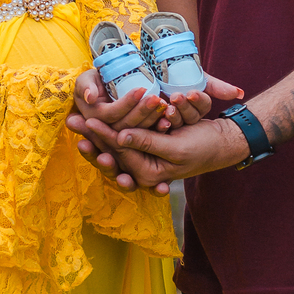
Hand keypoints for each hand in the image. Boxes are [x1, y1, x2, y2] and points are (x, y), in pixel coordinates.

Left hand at [69, 74, 243, 193]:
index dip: (101, 135)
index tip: (85, 119)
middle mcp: (141, 169)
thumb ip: (146, 144)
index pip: (118, 152)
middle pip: (110, 150)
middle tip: (71, 120)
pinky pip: (124, 138)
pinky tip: (92, 122)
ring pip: (113, 144)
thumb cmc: (202, 147)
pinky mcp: (146, 146)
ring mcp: (143, 158)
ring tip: (74, 121)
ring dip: (94, 132)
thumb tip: (119, 138)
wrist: (221, 144)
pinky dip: (109, 129)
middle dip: (90, 134)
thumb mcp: (174, 148)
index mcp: (147, 174)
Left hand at [163, 74, 242, 129]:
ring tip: (168, 107)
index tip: (192, 93)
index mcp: (198, 106)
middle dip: (184, 107)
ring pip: (175, 122)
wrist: (161, 63)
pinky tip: (156, 115)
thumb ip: (218, 87)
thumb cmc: (183, 69)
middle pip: (189, 117)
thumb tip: (239, 94)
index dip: (198, 100)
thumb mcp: (200, 78)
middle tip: (177, 97)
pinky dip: (158, 121)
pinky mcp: (156, 121)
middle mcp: (186, 115)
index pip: (202, 106)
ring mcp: (171, 119)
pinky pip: (159, 125)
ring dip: (173, 115)